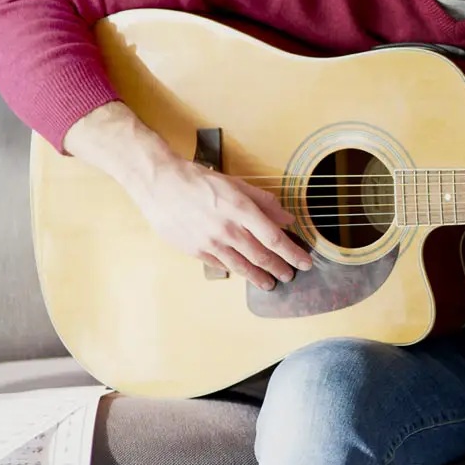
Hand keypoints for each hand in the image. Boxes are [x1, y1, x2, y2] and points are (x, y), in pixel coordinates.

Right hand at [126, 158, 312, 289]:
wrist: (160, 183)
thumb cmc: (199, 180)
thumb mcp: (236, 184)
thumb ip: (264, 202)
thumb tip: (287, 218)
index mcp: (241, 210)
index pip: (274, 238)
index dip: (292, 253)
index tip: (304, 262)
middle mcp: (228, 229)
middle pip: (261, 256)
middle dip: (280, 268)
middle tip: (290, 275)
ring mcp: (210, 243)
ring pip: (242, 266)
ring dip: (259, 277)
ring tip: (270, 283)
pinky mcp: (195, 251)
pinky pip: (221, 265)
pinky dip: (235, 269)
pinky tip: (243, 272)